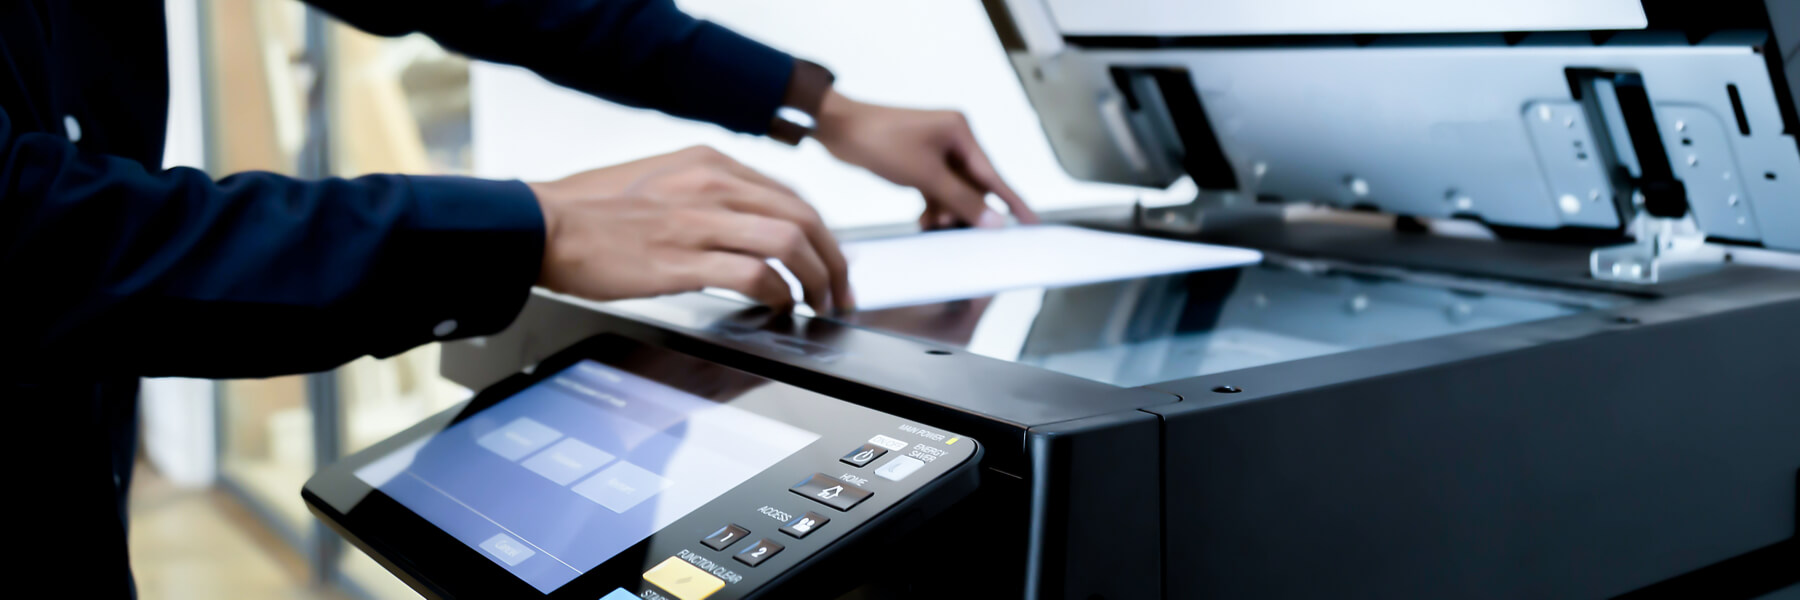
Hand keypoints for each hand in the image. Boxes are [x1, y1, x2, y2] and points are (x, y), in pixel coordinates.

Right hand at [529, 146, 850, 312]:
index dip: (822, 232)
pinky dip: (779, 295)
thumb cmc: (590, 213)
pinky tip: (778, 309)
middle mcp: (712, 184)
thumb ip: (707, 194)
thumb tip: (746, 223)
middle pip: (804, 216)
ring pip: (790, 241)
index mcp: (710, 163)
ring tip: (818, 305)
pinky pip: (756, 275)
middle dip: (833, 259)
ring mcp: (699, 220)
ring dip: (816, 278)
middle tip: (839, 290)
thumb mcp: (660, 181)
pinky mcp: (683, 259)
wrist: (540, 226)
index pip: (791, 194)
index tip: (828, 260)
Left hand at [813, 90, 1038, 229]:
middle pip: (973, 185)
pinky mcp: (917, 161)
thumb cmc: (881, 140)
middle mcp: (952, 139)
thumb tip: (995, 220)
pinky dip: (932, 206)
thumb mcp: (925, 175)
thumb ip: (962, 200)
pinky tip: (924, 222)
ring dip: (946, 211)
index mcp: (961, 133)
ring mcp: (934, 150)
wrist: (839, 129)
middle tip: (965, 234)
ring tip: (936, 227)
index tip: (1032, 222)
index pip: (994, 175)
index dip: (1013, 202)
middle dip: (967, 211)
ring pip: (952, 190)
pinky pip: (935, 189)